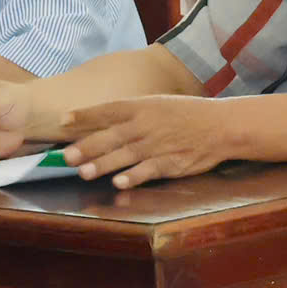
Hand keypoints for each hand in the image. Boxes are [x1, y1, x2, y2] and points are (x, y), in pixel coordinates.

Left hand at [56, 94, 237, 186]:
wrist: (223, 126)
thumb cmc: (188, 114)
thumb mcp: (159, 104)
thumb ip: (130, 113)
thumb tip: (100, 121)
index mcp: (143, 107)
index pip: (109, 109)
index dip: (85, 114)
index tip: (63, 120)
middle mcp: (148, 125)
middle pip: (112, 136)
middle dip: (87, 146)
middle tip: (66, 156)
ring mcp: (159, 145)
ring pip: (126, 155)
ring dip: (103, 164)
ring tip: (84, 173)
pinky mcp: (172, 163)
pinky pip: (149, 170)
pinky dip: (134, 176)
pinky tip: (119, 182)